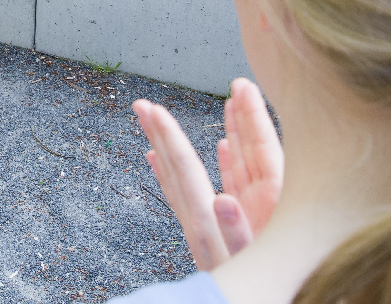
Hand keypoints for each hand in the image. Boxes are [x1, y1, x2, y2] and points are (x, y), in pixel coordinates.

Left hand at [134, 78, 281, 270]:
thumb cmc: (248, 295)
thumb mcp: (251, 266)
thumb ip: (236, 235)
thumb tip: (223, 199)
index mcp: (208, 224)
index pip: (186, 170)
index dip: (171, 137)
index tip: (155, 109)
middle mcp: (198, 224)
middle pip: (175, 170)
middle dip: (159, 134)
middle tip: (140, 105)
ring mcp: (200, 233)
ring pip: (179, 184)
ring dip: (168, 152)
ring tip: (156, 128)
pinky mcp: (207, 244)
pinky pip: (190, 201)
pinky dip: (181, 179)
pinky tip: (179, 167)